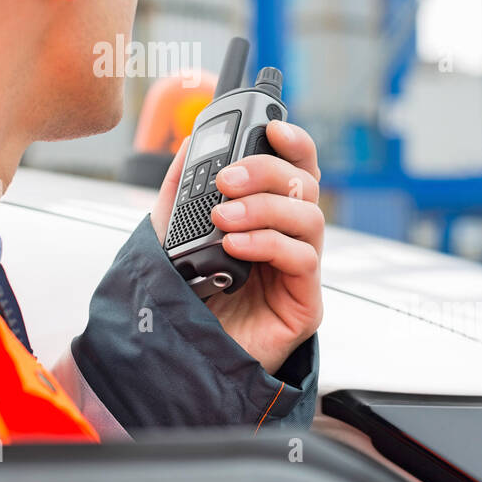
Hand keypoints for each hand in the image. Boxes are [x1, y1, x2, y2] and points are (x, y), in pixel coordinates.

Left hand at [151, 121, 324, 374]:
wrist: (181, 354)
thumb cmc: (186, 294)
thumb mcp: (172, 231)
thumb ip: (181, 187)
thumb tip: (191, 143)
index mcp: (269, 214)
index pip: (295, 167)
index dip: (293, 142)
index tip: (273, 127)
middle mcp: (290, 236)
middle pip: (305, 185)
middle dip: (267, 172)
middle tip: (228, 178)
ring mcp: (300, 269)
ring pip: (309, 218)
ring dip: (265, 208)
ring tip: (223, 218)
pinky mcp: (305, 303)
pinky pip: (303, 260)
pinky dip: (269, 244)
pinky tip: (235, 247)